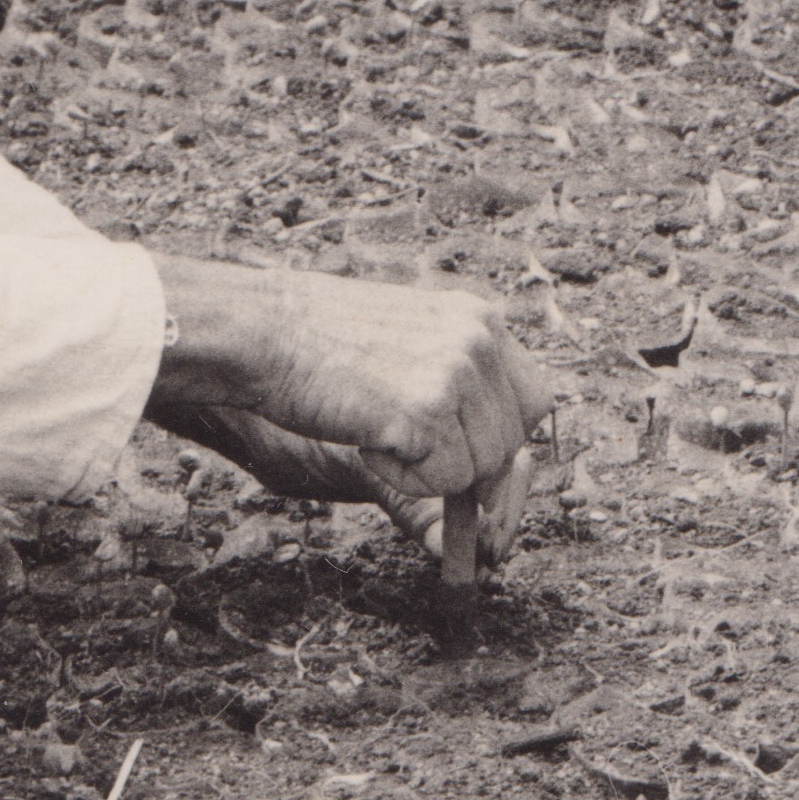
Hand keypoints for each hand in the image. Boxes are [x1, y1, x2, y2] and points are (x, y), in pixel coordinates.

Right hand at [148, 255, 551, 524]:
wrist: (264, 330)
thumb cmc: (321, 341)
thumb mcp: (411, 338)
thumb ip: (456, 376)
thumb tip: (499, 457)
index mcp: (480, 318)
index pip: (534, 400)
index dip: (503, 441)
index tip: (467, 457)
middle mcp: (480, 339)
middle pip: (511, 442)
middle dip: (466, 464)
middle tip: (403, 444)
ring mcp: (456, 373)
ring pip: (480, 468)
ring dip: (429, 470)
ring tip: (375, 429)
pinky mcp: (426, 411)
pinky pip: (443, 481)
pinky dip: (403, 478)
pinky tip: (366, 439)